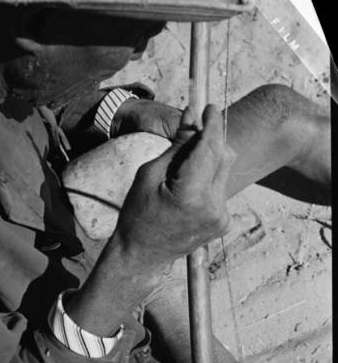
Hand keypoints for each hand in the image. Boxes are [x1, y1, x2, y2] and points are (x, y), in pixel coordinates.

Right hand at [114, 104, 235, 270]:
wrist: (140, 254)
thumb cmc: (137, 214)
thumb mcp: (149, 174)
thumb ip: (176, 146)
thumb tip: (192, 118)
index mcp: (192, 195)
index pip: (211, 147)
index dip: (212, 123)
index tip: (209, 108)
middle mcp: (213, 206)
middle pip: (224, 156)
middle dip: (211, 139)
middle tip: (192, 133)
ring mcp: (221, 217)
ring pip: (224, 170)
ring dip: (209, 159)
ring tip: (183, 168)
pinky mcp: (223, 222)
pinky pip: (221, 187)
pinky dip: (208, 178)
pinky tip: (189, 187)